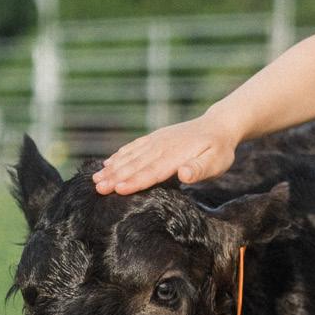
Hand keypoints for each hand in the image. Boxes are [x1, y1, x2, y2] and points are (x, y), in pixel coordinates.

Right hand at [93, 113, 237, 194]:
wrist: (218, 125)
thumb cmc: (219, 150)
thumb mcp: (217, 162)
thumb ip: (200, 169)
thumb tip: (183, 174)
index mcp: (176, 155)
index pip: (152, 171)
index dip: (134, 181)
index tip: (117, 189)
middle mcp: (162, 146)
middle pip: (136, 164)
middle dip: (115, 176)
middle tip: (97, 188)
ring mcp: (157, 141)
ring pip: (130, 156)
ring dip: (112, 167)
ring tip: (95, 179)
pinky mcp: (155, 138)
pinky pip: (133, 147)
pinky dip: (119, 155)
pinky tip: (107, 163)